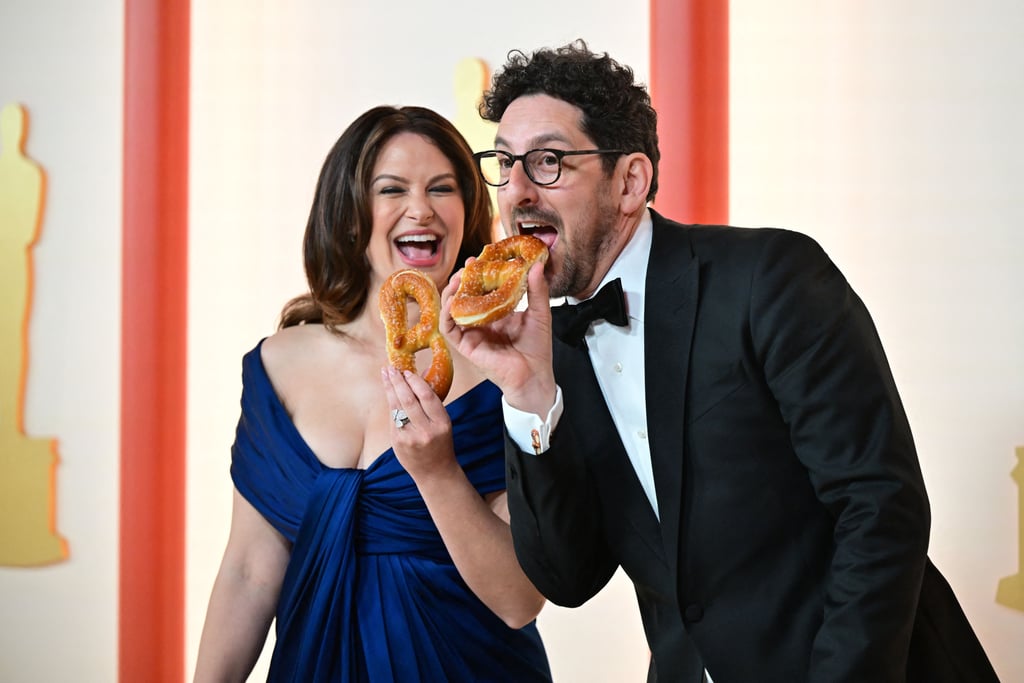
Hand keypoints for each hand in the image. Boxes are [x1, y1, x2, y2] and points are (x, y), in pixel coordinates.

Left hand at [380, 366, 457, 481]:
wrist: (435, 472)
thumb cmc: (441, 443)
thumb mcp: (443, 423)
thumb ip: (432, 402)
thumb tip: (421, 374)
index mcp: (442, 423)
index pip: (427, 397)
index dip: (415, 382)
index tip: (408, 372)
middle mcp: (426, 430)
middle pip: (408, 400)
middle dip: (398, 381)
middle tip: (391, 368)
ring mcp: (410, 437)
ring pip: (396, 408)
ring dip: (389, 389)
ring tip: (386, 375)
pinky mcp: (397, 442)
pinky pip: (392, 418)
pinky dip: (390, 404)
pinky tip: (389, 393)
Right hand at [440, 262, 557, 415]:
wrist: (534, 375)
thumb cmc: (537, 348)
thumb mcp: (539, 313)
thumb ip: (537, 290)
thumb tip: (536, 265)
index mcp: (497, 313)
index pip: (482, 289)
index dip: (479, 274)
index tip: (481, 259)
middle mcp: (481, 322)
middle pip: (464, 297)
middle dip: (463, 279)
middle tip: (469, 265)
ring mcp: (472, 334)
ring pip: (452, 310)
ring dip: (451, 293)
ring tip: (458, 278)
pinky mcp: (466, 346)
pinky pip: (449, 328)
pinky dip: (447, 313)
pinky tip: (453, 300)